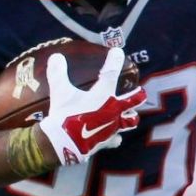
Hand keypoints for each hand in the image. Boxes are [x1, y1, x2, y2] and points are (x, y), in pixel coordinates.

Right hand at [39, 47, 145, 164]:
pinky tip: (115, 138)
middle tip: (140, 91)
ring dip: (131, 116)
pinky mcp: (107, 141)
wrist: (64, 143)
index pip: (112, 73)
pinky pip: (116, 139)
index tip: (118, 52)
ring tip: (132, 114)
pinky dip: (115, 138)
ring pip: (130, 120)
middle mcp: (113, 109)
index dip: (115, 60)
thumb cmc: (65, 115)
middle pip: (133, 100)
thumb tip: (55, 56)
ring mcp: (113, 126)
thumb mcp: (60, 91)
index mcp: (103, 94)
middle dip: (137, 95)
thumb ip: (58, 73)